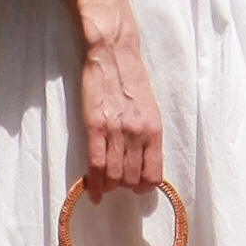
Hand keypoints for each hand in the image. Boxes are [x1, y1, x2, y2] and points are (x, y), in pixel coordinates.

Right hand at [75, 11, 164, 193]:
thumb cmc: (131, 79)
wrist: (113, 54)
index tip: (136, 187)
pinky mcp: (94, 126)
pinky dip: (93, 183)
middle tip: (117, 183)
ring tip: (104, 186)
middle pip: (131, 179)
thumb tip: (143, 162)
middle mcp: (137, 133)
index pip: (153, 174)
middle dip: (124, 187)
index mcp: (154, 129)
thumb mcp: (149, 109)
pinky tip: (91, 191)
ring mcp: (116, 131)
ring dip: (108, 186)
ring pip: (113, 176)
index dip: (144, 187)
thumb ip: (147, 136)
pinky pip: (95, 164)